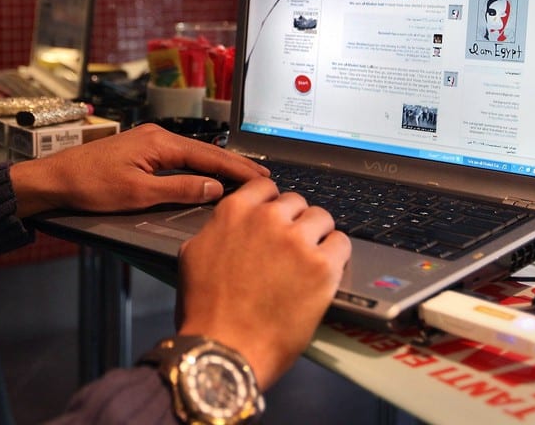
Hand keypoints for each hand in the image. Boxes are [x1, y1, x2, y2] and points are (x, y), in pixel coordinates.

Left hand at [7, 123, 269, 217]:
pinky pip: (179, 157)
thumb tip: (215, 188)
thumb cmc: (91, 187)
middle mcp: (157, 135)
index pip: (209, 155)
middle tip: (263, 178)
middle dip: (234, 164)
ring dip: (217, 166)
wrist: (55, 179)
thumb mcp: (138, 194)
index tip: (262, 178)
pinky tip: (207, 175)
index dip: (237, 168)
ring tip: (243, 177)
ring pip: (193, 154)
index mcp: (160, 142)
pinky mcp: (140, 150)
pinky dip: (198, 166)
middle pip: (205, 151)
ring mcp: (148, 141)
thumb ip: (179, 189)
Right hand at [175, 179, 349, 390]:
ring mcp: (297, 240)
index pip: (264, 187)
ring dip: (317, 235)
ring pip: (322, 217)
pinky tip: (326, 269)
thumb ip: (215, 231)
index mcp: (234, 212)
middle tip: (291, 246)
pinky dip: (336, 254)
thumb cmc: (204, 312)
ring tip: (311, 258)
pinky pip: (342, 243)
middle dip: (295, 221)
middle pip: (296, 202)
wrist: (224, 349)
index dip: (272, 204)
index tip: (276, 218)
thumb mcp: (192, 256)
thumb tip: (227, 227)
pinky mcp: (322, 266)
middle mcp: (267, 218)